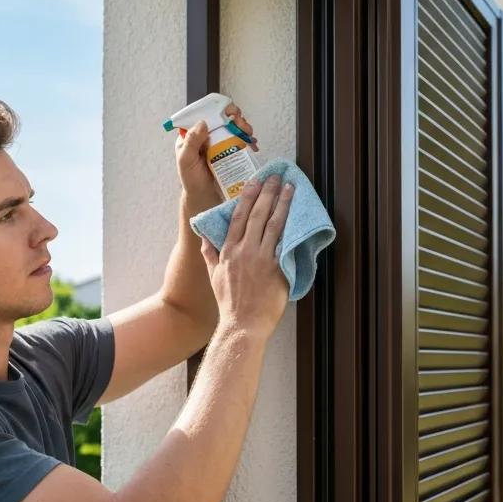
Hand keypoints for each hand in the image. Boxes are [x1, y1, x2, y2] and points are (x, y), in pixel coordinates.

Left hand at [174, 104, 259, 206]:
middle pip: (223, 118)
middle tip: (240, 124)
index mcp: (193, 135)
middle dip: (235, 117)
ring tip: (248, 134)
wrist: (205, 198)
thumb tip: (203, 122)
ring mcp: (221, 143)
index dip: (217, 108)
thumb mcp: (186, 161)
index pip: (205, 114)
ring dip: (244, 127)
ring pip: (235, 127)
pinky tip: (252, 144)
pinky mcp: (232, 152)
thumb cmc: (192, 181)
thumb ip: (191, 142)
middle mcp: (208, 136)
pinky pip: (242, 141)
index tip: (227, 111)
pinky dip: (249, 140)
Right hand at [199, 174, 292, 340]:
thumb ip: (210, 254)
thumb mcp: (213, 277)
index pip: (238, 217)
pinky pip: (284, 242)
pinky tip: (297, 214)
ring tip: (289, 188)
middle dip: (267, 192)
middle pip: (257, 214)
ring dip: (282, 203)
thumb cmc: (229, 303)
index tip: (254, 181)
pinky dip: (290, 226)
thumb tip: (205, 238)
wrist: (243, 324)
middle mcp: (244, 251)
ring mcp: (261, 258)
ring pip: (273, 224)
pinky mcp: (276, 268)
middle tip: (275, 176)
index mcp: (229, 251)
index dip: (247, 197)